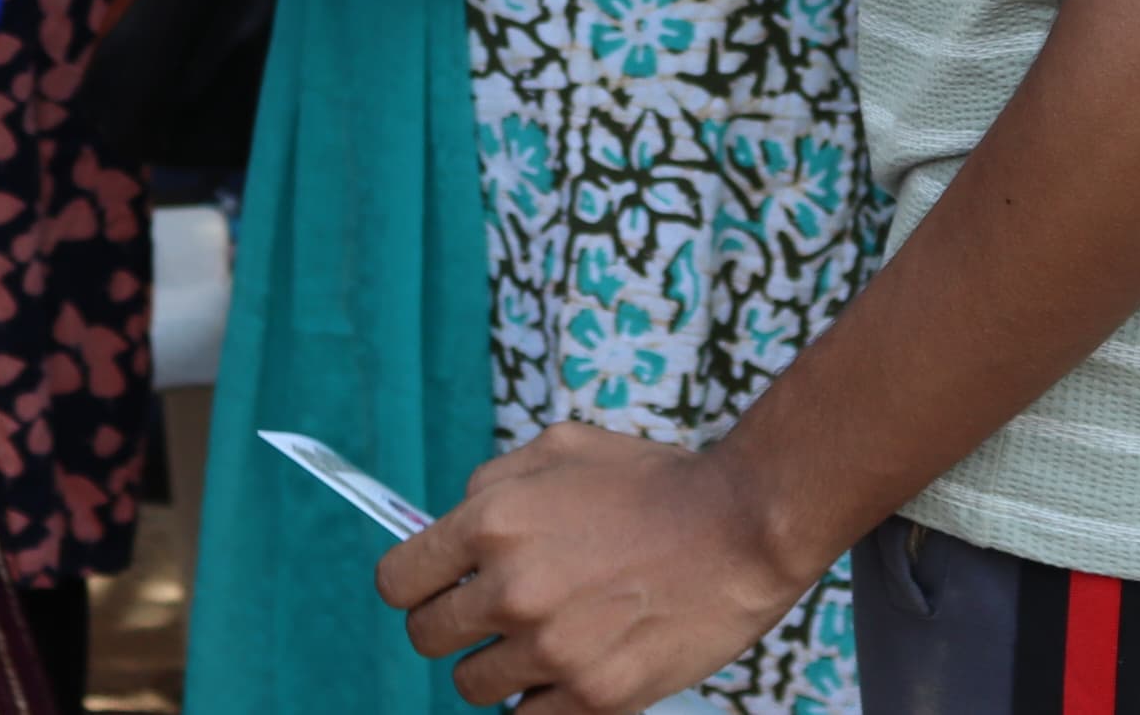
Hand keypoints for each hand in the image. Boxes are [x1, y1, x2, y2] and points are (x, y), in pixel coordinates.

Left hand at [378, 424, 807, 712]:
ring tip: (543, 639)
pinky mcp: (594, 696)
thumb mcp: (561, 449)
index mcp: (493, 521)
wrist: (742, 527)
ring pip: (472, 687)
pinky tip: (573, 667)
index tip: (436, 588)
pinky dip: (542, 702)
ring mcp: (552, 648)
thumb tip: (450, 523)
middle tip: (496, 613)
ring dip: (498, 668)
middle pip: (426, 638)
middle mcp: (512, 588)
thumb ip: (493, 484)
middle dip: (454, 626)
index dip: (414, 586)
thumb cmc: (654, 482)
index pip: (397, 582)